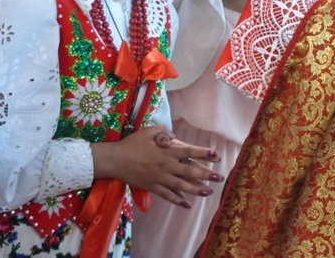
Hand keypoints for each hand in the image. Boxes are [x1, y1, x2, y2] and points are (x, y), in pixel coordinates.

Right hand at [91, 126, 222, 207]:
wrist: (115, 160)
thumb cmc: (132, 143)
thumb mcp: (148, 131)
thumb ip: (163, 132)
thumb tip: (174, 137)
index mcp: (165, 151)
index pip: (187, 151)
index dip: (202, 153)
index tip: (215, 155)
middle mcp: (164, 165)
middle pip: (188, 171)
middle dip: (205, 174)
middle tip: (219, 177)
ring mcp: (158, 178)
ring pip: (180, 185)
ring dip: (196, 189)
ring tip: (209, 192)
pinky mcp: (152, 187)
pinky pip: (167, 195)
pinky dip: (177, 200)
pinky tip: (187, 204)